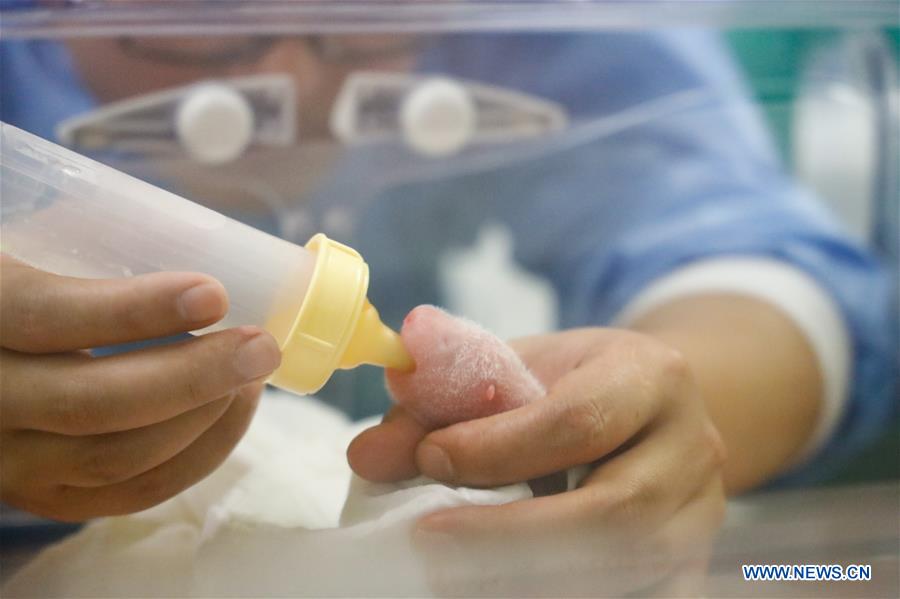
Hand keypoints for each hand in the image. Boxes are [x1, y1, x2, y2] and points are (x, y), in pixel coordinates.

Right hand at [0, 256, 280, 521]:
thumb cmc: (23, 288)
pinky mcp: (42, 496)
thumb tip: (201, 238)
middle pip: (91, 404)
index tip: (214, 294)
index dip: (134, 309)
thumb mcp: (35, 248)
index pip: (45, 315)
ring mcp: (7, 459)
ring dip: (206, 418)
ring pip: (117, 458)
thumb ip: (83, 245)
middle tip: (261, 347)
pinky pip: (130, 493)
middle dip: (195, 377)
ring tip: (252, 373)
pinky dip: (197, 454)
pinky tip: (230, 410)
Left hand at [348, 328, 726, 595]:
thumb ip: (440, 401)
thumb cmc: (575, 381)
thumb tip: (366, 454)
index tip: (429, 459)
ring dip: (531, 576)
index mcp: (652, 375)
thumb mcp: (514, 367)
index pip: (579, 420)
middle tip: (427, 538)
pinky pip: (645, 595)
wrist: (652, 407)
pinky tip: (502, 585)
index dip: (499, 448)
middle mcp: (692, 447)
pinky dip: (568, 591)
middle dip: (510, 533)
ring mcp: (701, 514)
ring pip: (630, 565)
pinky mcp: (694, 563)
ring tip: (452, 573)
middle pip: (614, 510)